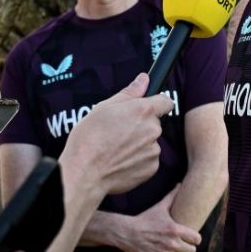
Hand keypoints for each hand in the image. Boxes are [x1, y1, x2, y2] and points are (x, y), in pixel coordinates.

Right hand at [61, 73, 172, 200]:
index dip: (157, 104)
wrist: (84, 172)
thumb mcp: (103, 108)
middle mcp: (153, 130)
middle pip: (154, 123)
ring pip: (150, 142)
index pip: (165, 102)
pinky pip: (148, 160)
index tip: (147, 109)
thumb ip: (129, 93)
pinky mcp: (152, 168)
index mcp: (143, 111)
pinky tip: (120, 161)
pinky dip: (138, 160)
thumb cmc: (89, 139)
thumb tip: (144, 79)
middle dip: (141, 126)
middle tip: (119, 132)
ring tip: (116, 149)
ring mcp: (154, 150)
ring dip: (139, 144)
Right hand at [114, 187, 201, 251]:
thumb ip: (172, 196)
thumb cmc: (145, 219)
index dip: (194, 239)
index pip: (197, 239)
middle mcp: (172, 243)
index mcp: (175, 229)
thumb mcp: (159, 207)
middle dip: (186, 250)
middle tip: (180, 247)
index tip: (188, 239)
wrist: (127, 232)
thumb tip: (180, 184)